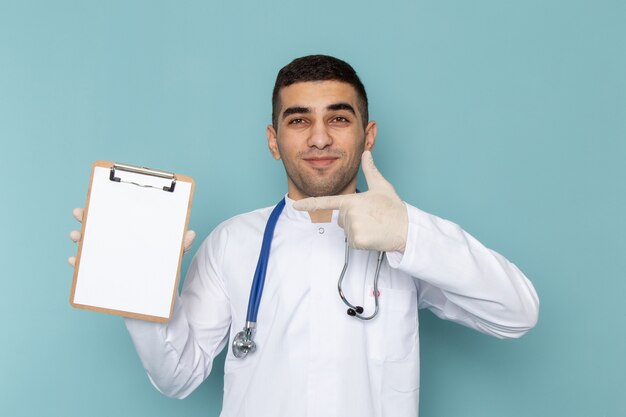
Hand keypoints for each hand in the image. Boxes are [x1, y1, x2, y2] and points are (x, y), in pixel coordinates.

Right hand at [67, 208, 196, 265]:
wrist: (159, 295)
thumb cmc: (163, 270)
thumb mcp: (172, 255)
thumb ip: (180, 245)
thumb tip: (191, 233)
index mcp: (131, 234)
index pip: (116, 217)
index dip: (104, 208)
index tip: (93, 200)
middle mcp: (117, 244)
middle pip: (98, 228)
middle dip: (86, 219)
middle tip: (79, 213)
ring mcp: (108, 259)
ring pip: (89, 246)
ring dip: (79, 239)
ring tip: (76, 236)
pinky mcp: (104, 275)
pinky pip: (86, 269)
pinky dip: (78, 264)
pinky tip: (73, 260)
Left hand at [293, 151, 407, 252]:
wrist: (406, 228)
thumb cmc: (394, 208)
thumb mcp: (382, 186)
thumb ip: (370, 170)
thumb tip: (366, 153)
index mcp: (352, 200)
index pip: (326, 202)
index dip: (309, 204)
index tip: (296, 206)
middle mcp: (349, 213)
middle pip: (341, 220)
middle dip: (354, 221)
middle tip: (372, 218)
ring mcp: (353, 227)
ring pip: (347, 232)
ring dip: (359, 231)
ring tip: (374, 227)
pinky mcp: (358, 240)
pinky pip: (353, 243)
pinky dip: (362, 242)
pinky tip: (374, 236)